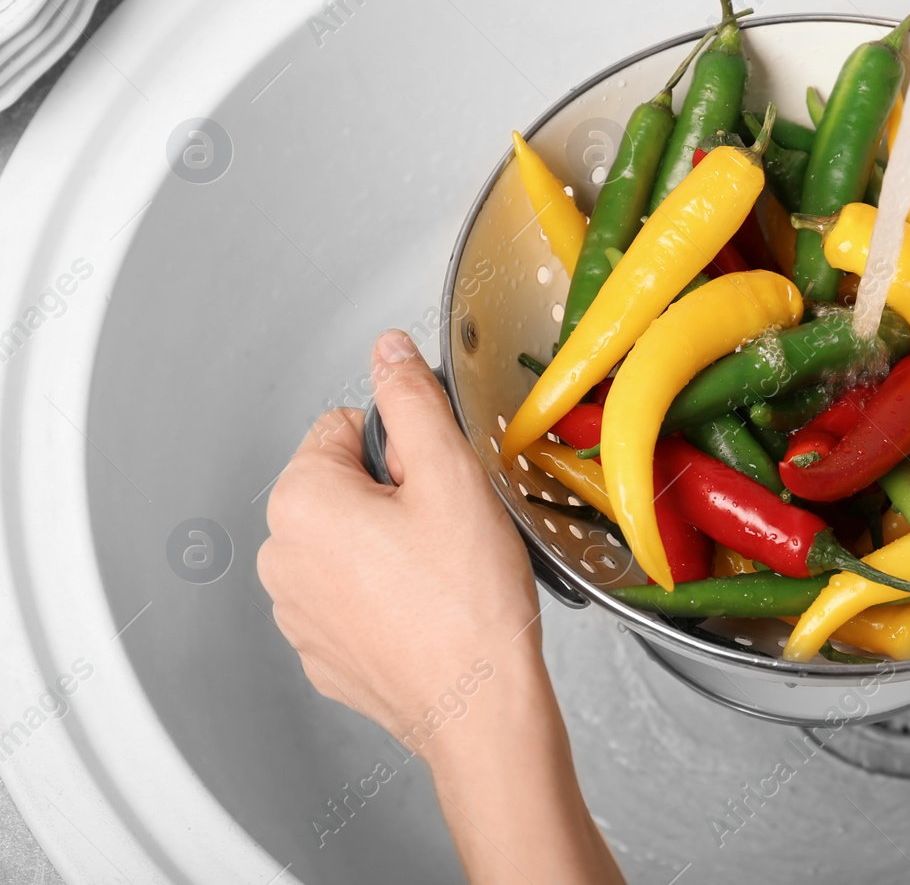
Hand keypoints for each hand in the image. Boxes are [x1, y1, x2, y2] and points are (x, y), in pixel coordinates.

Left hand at [259, 329, 543, 757]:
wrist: (480, 707)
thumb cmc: (467, 604)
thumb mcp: (451, 475)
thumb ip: (412, 399)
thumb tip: (388, 350)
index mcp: (301, 502)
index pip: (347, 426)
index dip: (406, 448)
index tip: (436, 484)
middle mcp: (281, 557)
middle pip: (345, 485)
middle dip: (395, 497)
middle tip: (446, 532)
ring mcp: (296, 613)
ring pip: (350, 543)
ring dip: (390, 547)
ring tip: (442, 576)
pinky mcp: (322, 654)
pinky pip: (354, 597)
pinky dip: (387, 597)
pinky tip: (429, 611)